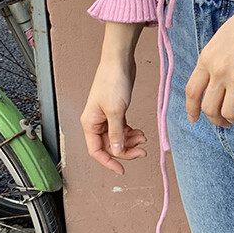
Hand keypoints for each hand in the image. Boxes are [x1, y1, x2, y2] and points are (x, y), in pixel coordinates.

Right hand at [81, 53, 147, 173]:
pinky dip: (132, 133)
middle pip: (109, 146)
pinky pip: (123, 129)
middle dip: (125, 150)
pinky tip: (141, 132)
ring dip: (131, 141)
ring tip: (144, 138)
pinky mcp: (117, 111)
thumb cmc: (112, 81)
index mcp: (90, 123)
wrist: (120, 62)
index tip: (121, 170)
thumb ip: (116, 133)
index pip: (96, 151)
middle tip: (142, 151)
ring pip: (117, 138)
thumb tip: (116, 151)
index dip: (109, 162)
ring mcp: (106, 117)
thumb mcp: (116, 111)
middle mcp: (96, 122)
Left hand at [185, 0, 233, 128]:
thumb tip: (215, 79)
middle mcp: (218, 70)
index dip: (192, 110)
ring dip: (233, 121)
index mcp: (207, 58)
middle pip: (208, 108)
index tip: (194, 119)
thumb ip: (215, 59)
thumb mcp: (222, 39)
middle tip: (224, 122)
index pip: (192, 92)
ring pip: (227, 113)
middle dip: (215, 120)